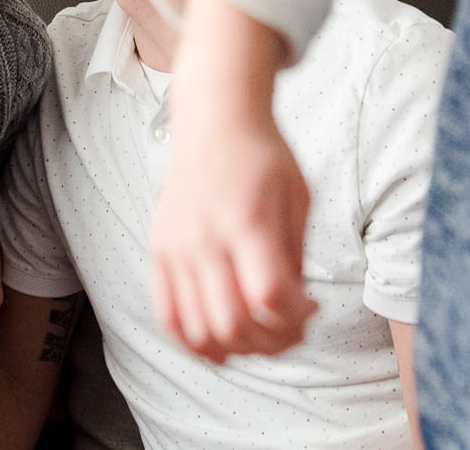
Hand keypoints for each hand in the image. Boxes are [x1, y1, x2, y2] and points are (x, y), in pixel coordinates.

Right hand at [150, 96, 316, 362]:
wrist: (215, 120)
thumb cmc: (262, 155)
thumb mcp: (298, 197)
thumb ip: (295, 255)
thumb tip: (295, 308)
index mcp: (247, 220)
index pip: (270, 295)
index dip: (296, 317)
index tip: (310, 308)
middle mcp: (206, 237)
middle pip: (233, 322)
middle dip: (271, 342)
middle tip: (289, 331)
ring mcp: (177, 247)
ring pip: (199, 329)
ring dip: (236, 348)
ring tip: (258, 336)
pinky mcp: (159, 251)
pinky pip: (169, 316)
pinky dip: (194, 341)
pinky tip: (220, 342)